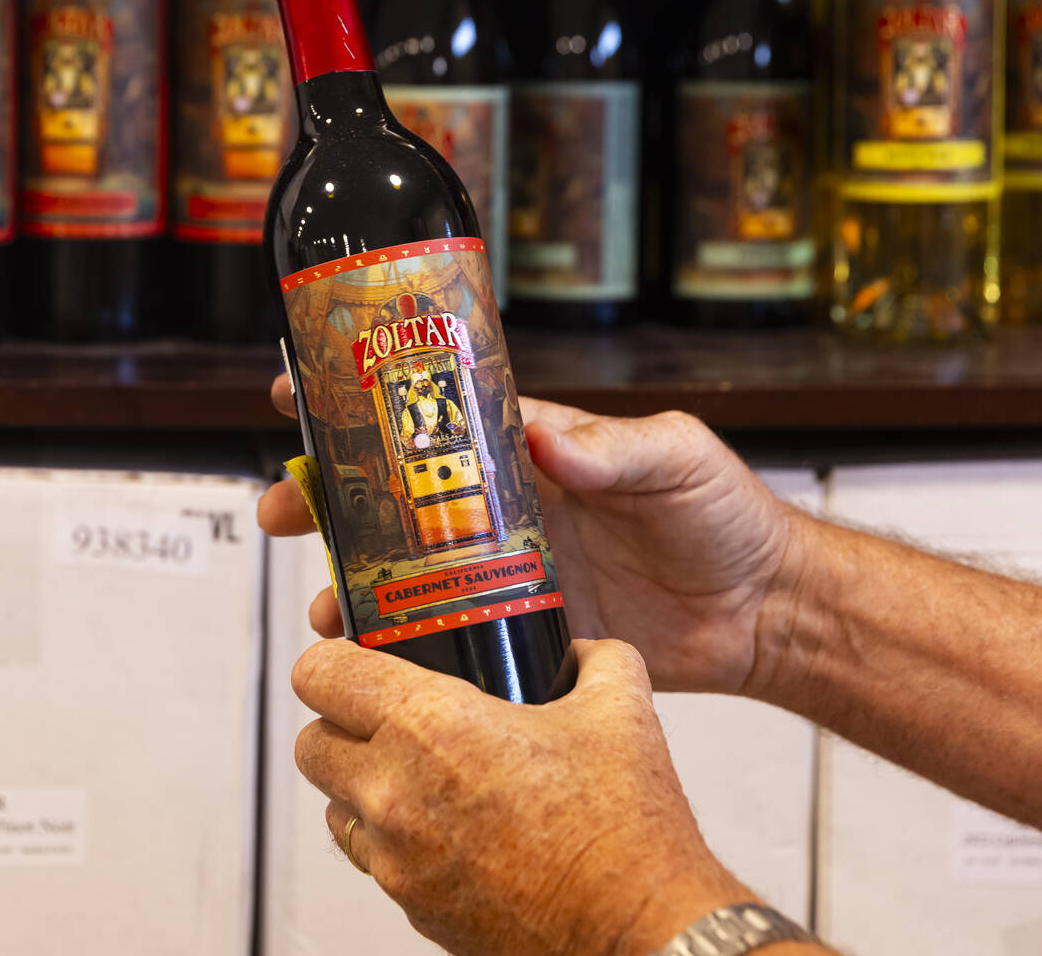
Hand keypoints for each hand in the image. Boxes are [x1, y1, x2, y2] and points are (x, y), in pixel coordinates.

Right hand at [258, 378, 804, 693]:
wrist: (761, 608)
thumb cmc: (725, 516)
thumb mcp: (676, 457)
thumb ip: (615, 447)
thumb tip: (548, 441)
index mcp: (535, 448)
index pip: (437, 411)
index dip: (369, 399)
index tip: (303, 391)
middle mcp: (509, 505)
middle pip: (401, 492)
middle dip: (334, 495)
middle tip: (284, 505)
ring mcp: (511, 568)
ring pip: (411, 566)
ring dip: (357, 577)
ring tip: (323, 601)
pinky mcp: (525, 627)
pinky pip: (450, 629)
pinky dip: (407, 638)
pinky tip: (376, 652)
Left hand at [293, 637, 745, 955]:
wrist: (640, 932)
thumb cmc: (622, 828)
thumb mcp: (619, 707)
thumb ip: (595, 657)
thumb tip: (581, 649)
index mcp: (431, 725)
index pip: (321, 674)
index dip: (332, 655)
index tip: (356, 652)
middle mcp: (395, 793)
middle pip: (310, 743)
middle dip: (340, 719)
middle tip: (386, 709)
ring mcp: (397, 860)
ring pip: (333, 805)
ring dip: (360, 780)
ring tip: (419, 768)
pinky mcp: (412, 909)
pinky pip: (370, 859)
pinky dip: (390, 835)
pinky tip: (447, 821)